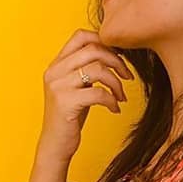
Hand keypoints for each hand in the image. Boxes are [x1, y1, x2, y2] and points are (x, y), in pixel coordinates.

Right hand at [36, 29, 134, 162]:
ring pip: (98, 70)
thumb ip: (86, 69)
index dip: (104, 41)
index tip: (119, 56)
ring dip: (116, 82)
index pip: (80, 36)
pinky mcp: (66, 103)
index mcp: (56, 64)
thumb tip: (114, 53)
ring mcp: (58, 86)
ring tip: (121, 95)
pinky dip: (112, 100)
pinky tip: (115, 108)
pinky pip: (99, 93)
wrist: (55, 145)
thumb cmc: (70, 116)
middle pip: (93, 50)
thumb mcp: (76, 87)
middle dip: (117, 61)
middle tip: (127, 76)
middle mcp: (54, 72)